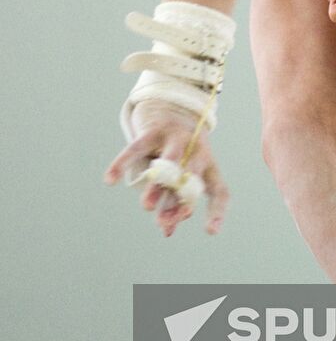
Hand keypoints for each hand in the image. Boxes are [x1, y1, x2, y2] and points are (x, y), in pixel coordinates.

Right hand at [103, 99, 228, 236]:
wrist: (170, 108)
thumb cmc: (178, 152)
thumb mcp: (181, 175)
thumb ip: (175, 200)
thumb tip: (167, 231)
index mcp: (208, 165)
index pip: (219, 191)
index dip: (216, 211)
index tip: (210, 232)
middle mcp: (197, 150)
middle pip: (191, 179)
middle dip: (179, 201)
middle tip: (165, 222)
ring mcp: (176, 138)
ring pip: (169, 163)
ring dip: (158, 185)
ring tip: (147, 206)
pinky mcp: (154, 130)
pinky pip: (137, 148)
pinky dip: (123, 163)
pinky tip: (110, 179)